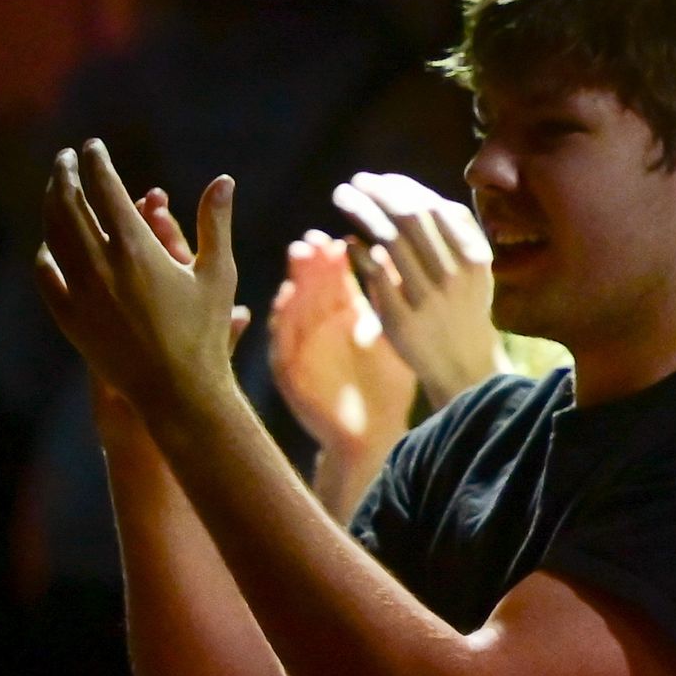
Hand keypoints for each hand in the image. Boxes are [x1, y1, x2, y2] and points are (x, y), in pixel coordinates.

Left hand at [35, 144, 246, 421]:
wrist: (176, 389)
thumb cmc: (205, 331)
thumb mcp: (217, 273)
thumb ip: (214, 223)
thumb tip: (223, 180)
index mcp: (135, 246)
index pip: (105, 187)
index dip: (97, 161)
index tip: (93, 146)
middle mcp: (99, 262)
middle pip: (69, 203)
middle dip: (65, 174)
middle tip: (66, 159)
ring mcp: (78, 289)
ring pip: (53, 234)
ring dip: (51, 206)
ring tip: (56, 190)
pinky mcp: (68, 316)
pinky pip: (46, 274)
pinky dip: (45, 252)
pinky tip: (48, 245)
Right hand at [268, 234, 418, 462]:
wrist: (375, 435)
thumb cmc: (386, 386)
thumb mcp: (389, 337)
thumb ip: (389, 300)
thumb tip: (394, 255)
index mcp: (343, 318)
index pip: (334, 282)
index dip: (332, 261)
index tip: (335, 240)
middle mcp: (318, 329)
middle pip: (310, 289)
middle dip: (309, 264)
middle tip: (312, 241)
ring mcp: (302, 350)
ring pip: (293, 310)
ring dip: (293, 284)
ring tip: (297, 259)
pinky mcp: (290, 373)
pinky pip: (281, 343)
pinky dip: (281, 321)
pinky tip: (285, 300)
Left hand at [330, 174, 503, 407]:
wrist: (465, 364)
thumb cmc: (464, 306)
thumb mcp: (475, 268)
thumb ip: (454, 230)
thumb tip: (414, 192)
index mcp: (472, 256)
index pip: (432, 207)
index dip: (401, 186)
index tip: (378, 179)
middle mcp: (453, 274)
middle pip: (408, 217)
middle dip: (377, 192)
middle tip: (354, 182)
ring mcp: (427, 297)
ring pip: (388, 240)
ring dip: (360, 211)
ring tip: (342, 197)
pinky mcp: (402, 318)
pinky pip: (374, 275)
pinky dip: (358, 251)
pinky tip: (347, 242)